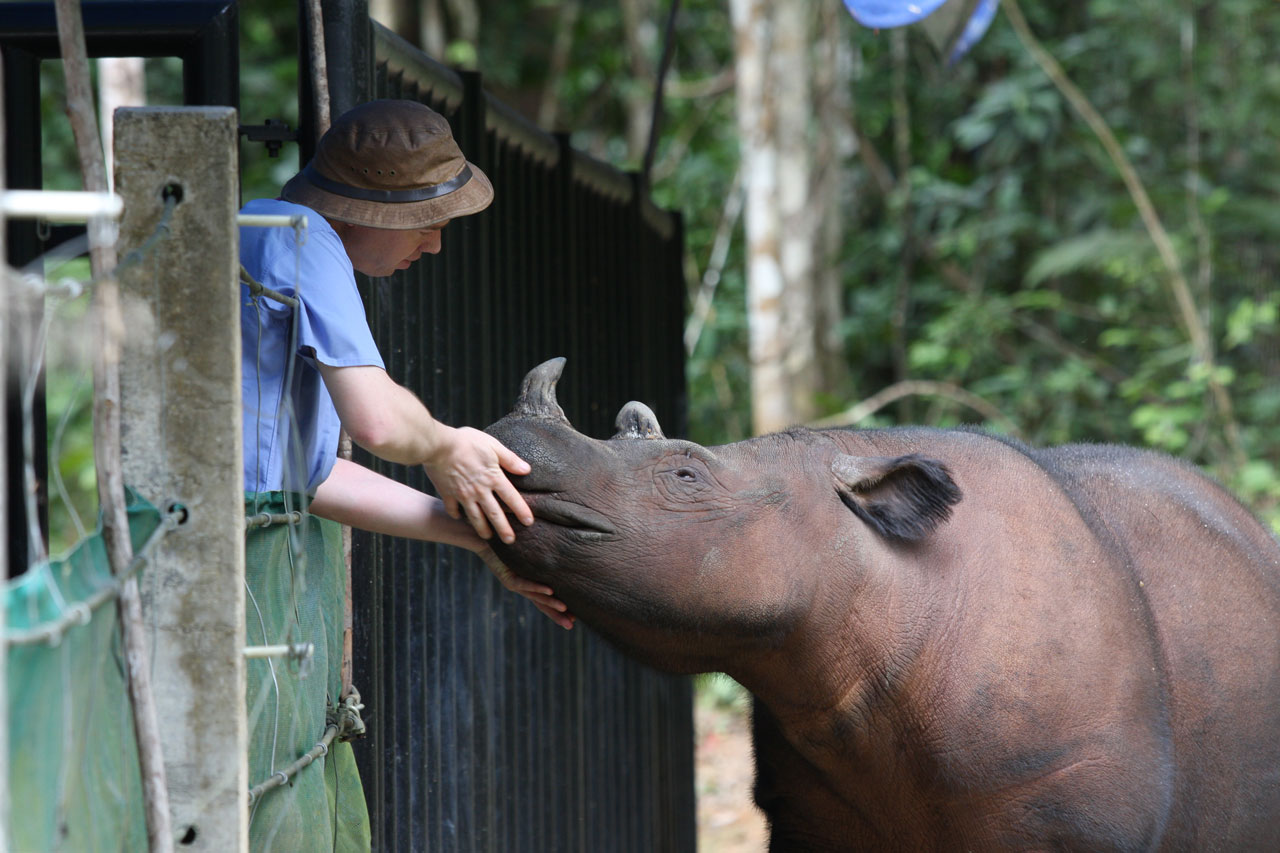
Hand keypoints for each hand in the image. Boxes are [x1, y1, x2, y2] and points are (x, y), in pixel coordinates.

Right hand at [423, 425, 533, 542]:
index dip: (521, 511)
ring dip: (482, 528)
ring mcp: (463, 494)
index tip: (529, 522)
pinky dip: (457, 515)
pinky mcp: (447, 494)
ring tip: (488, 538)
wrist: (439, 445)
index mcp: (493, 478)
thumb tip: (527, 470)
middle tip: (510, 540)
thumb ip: (510, 459)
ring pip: (475, 517)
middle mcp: (480, 490)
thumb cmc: (467, 441)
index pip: (512, 498)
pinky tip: (459, 519)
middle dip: (503, 529)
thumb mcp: (493, 445)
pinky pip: (453, 509)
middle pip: (494, 514)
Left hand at [475, 544, 574, 629]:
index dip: (558, 610)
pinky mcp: (508, 578)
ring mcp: (515, 584)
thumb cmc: (509, 542)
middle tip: (571, 625)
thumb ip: (544, 555)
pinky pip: (525, 584)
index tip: (574, 617)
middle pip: (542, 604)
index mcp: (528, 583)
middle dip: (557, 615)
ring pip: (536, 597)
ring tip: (565, 609)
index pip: (546, 599)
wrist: (487, 537)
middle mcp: (523, 587)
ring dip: (551, 603)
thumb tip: (564, 551)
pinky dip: (538, 588)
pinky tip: (551, 590)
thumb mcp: (530, 551)